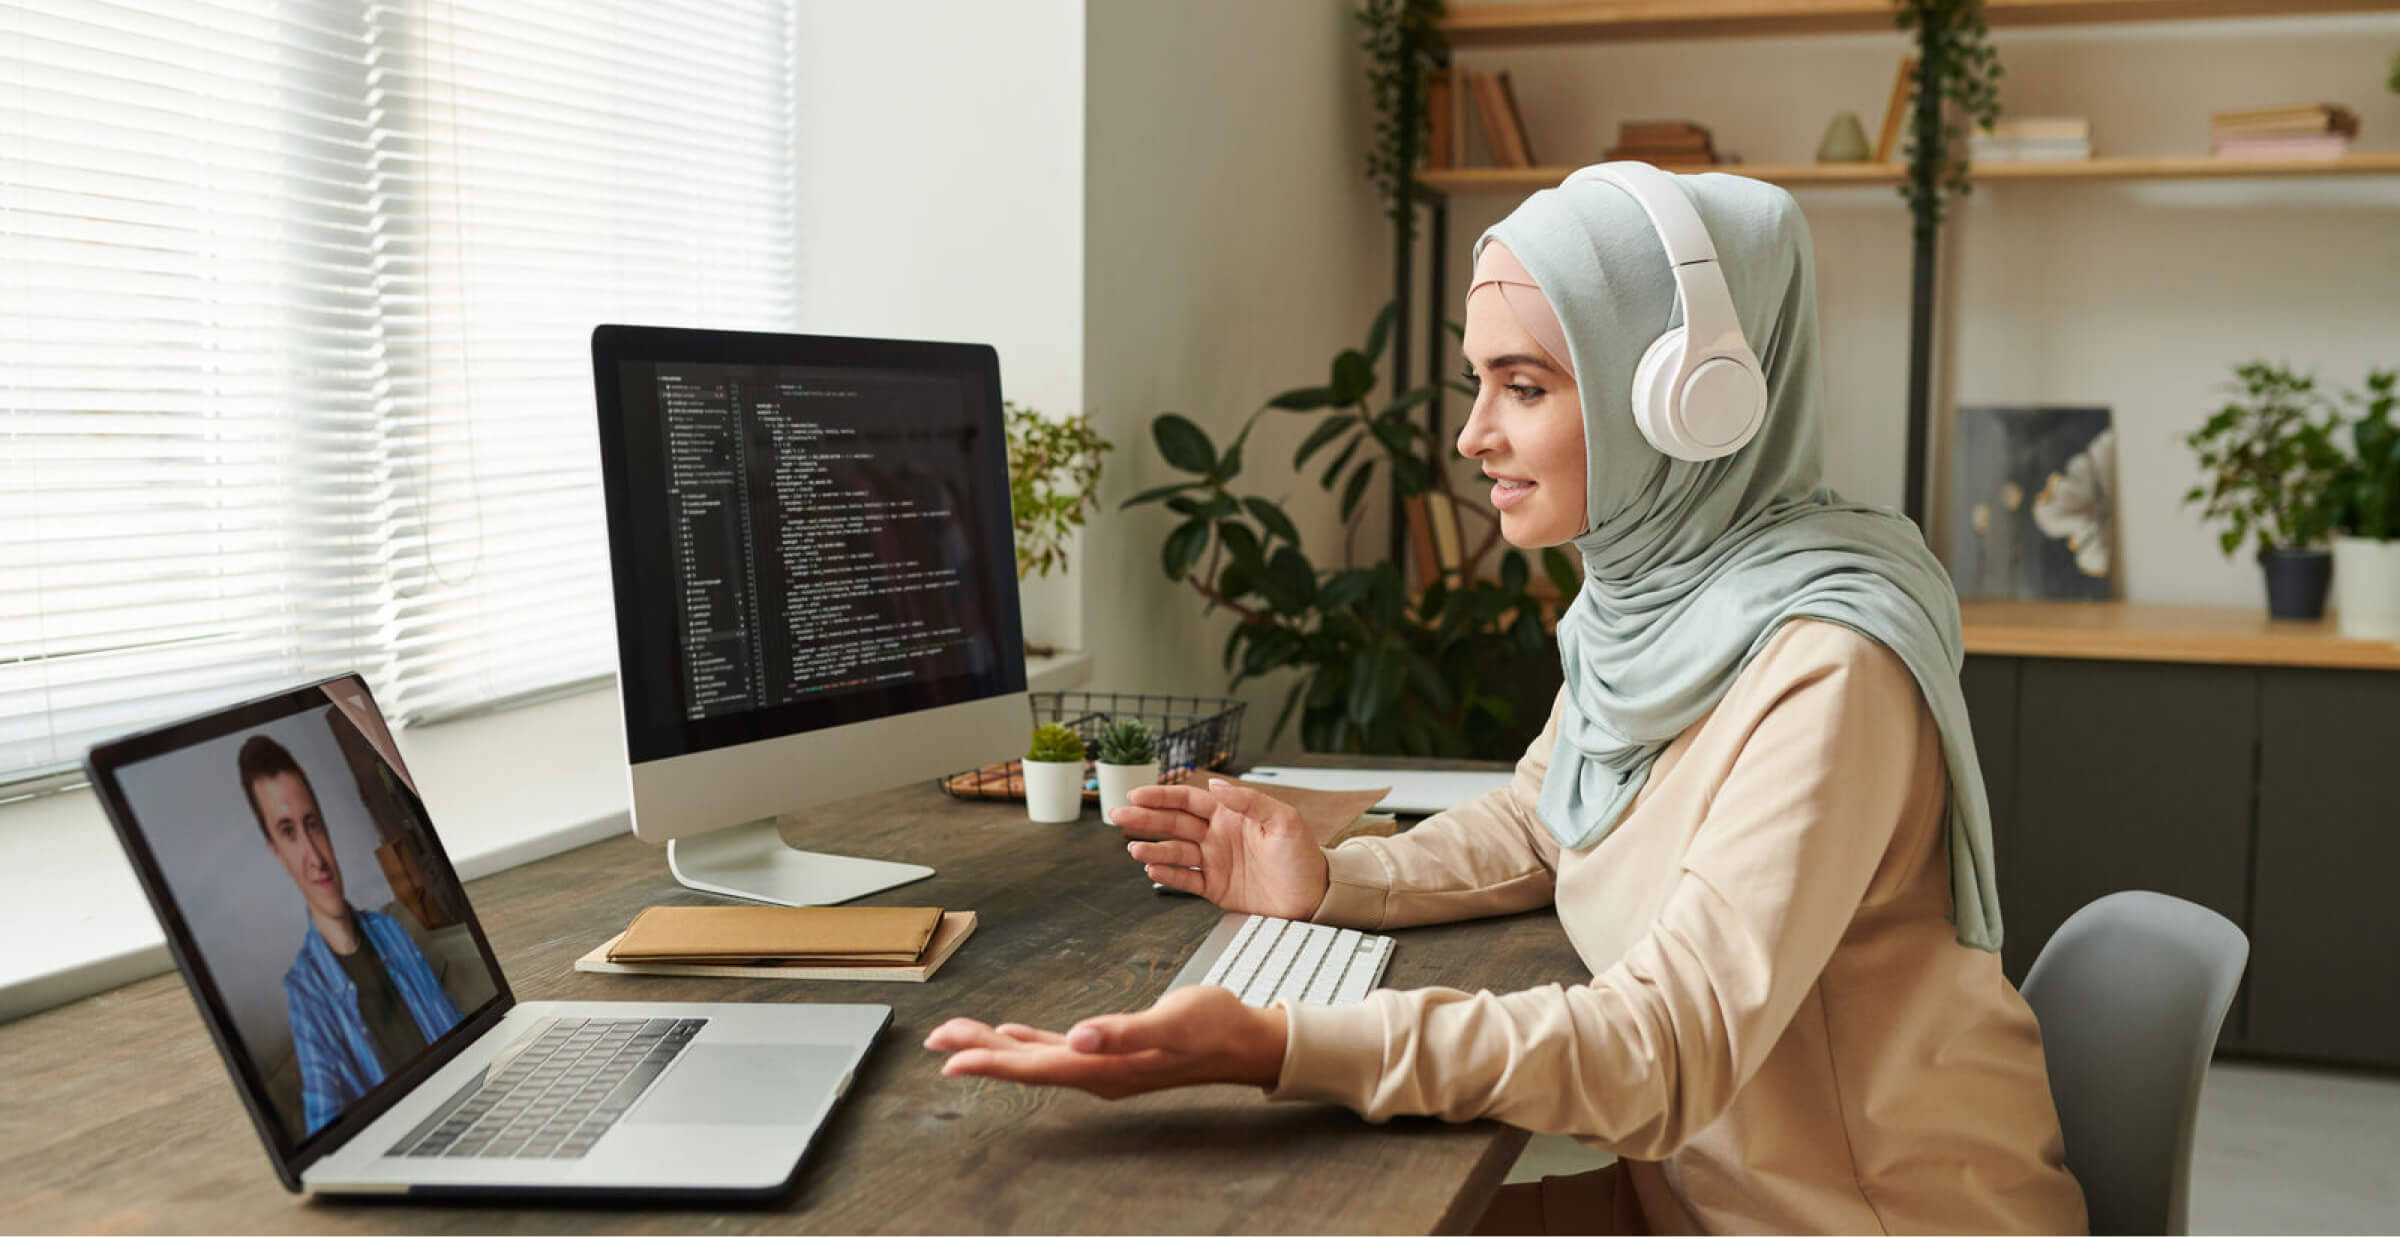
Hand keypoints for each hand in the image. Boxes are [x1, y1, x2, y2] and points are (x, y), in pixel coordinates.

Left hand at [923, 985, 1288, 1098]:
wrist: (1245, 1041)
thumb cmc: (1214, 1026)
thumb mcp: (1174, 1022)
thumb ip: (1126, 1032)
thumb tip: (1080, 1037)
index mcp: (1106, 1067)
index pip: (1036, 1066)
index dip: (991, 1061)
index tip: (950, 1057)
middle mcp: (1098, 1072)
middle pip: (1026, 1064)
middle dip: (980, 1050)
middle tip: (936, 1038)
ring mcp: (1103, 1066)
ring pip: (1037, 1058)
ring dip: (997, 1048)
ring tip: (959, 1036)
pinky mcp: (1111, 1053)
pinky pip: (1057, 1051)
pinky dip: (1029, 1044)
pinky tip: (1014, 1036)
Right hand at [1109, 779, 1329, 919]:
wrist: (1314, 897)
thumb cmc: (1303, 856)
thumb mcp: (1284, 820)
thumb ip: (1250, 801)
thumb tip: (1215, 786)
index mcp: (1231, 814)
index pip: (1188, 800)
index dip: (1162, 796)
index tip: (1137, 794)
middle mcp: (1217, 836)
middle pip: (1173, 823)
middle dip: (1144, 818)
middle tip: (1118, 815)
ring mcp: (1214, 862)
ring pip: (1175, 852)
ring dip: (1152, 848)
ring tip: (1134, 848)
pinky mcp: (1215, 888)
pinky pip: (1185, 879)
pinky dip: (1167, 874)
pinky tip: (1151, 868)